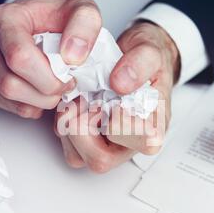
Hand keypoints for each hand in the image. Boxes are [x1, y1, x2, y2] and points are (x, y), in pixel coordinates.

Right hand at [0, 0, 101, 118]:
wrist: (47, 20)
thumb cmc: (60, 17)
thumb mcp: (83, 11)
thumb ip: (85, 26)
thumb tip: (72, 56)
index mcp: (5, 18)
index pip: (19, 58)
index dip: (48, 78)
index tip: (68, 77)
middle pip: (10, 84)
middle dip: (45, 93)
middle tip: (64, 84)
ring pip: (8, 97)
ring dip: (39, 101)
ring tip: (55, 86)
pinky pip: (6, 104)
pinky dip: (30, 105)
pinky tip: (42, 89)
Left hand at [55, 21, 179, 172]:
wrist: (133, 60)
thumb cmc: (145, 64)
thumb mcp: (151, 52)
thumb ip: (141, 64)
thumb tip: (120, 84)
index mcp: (152, 131)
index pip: (139, 145)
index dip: (120, 123)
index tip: (115, 96)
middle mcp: (128, 146)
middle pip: (100, 160)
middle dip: (84, 126)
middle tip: (87, 98)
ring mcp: (105, 147)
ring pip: (76, 157)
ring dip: (69, 123)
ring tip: (79, 98)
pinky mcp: (84, 143)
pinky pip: (63, 143)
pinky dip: (61, 120)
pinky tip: (73, 102)